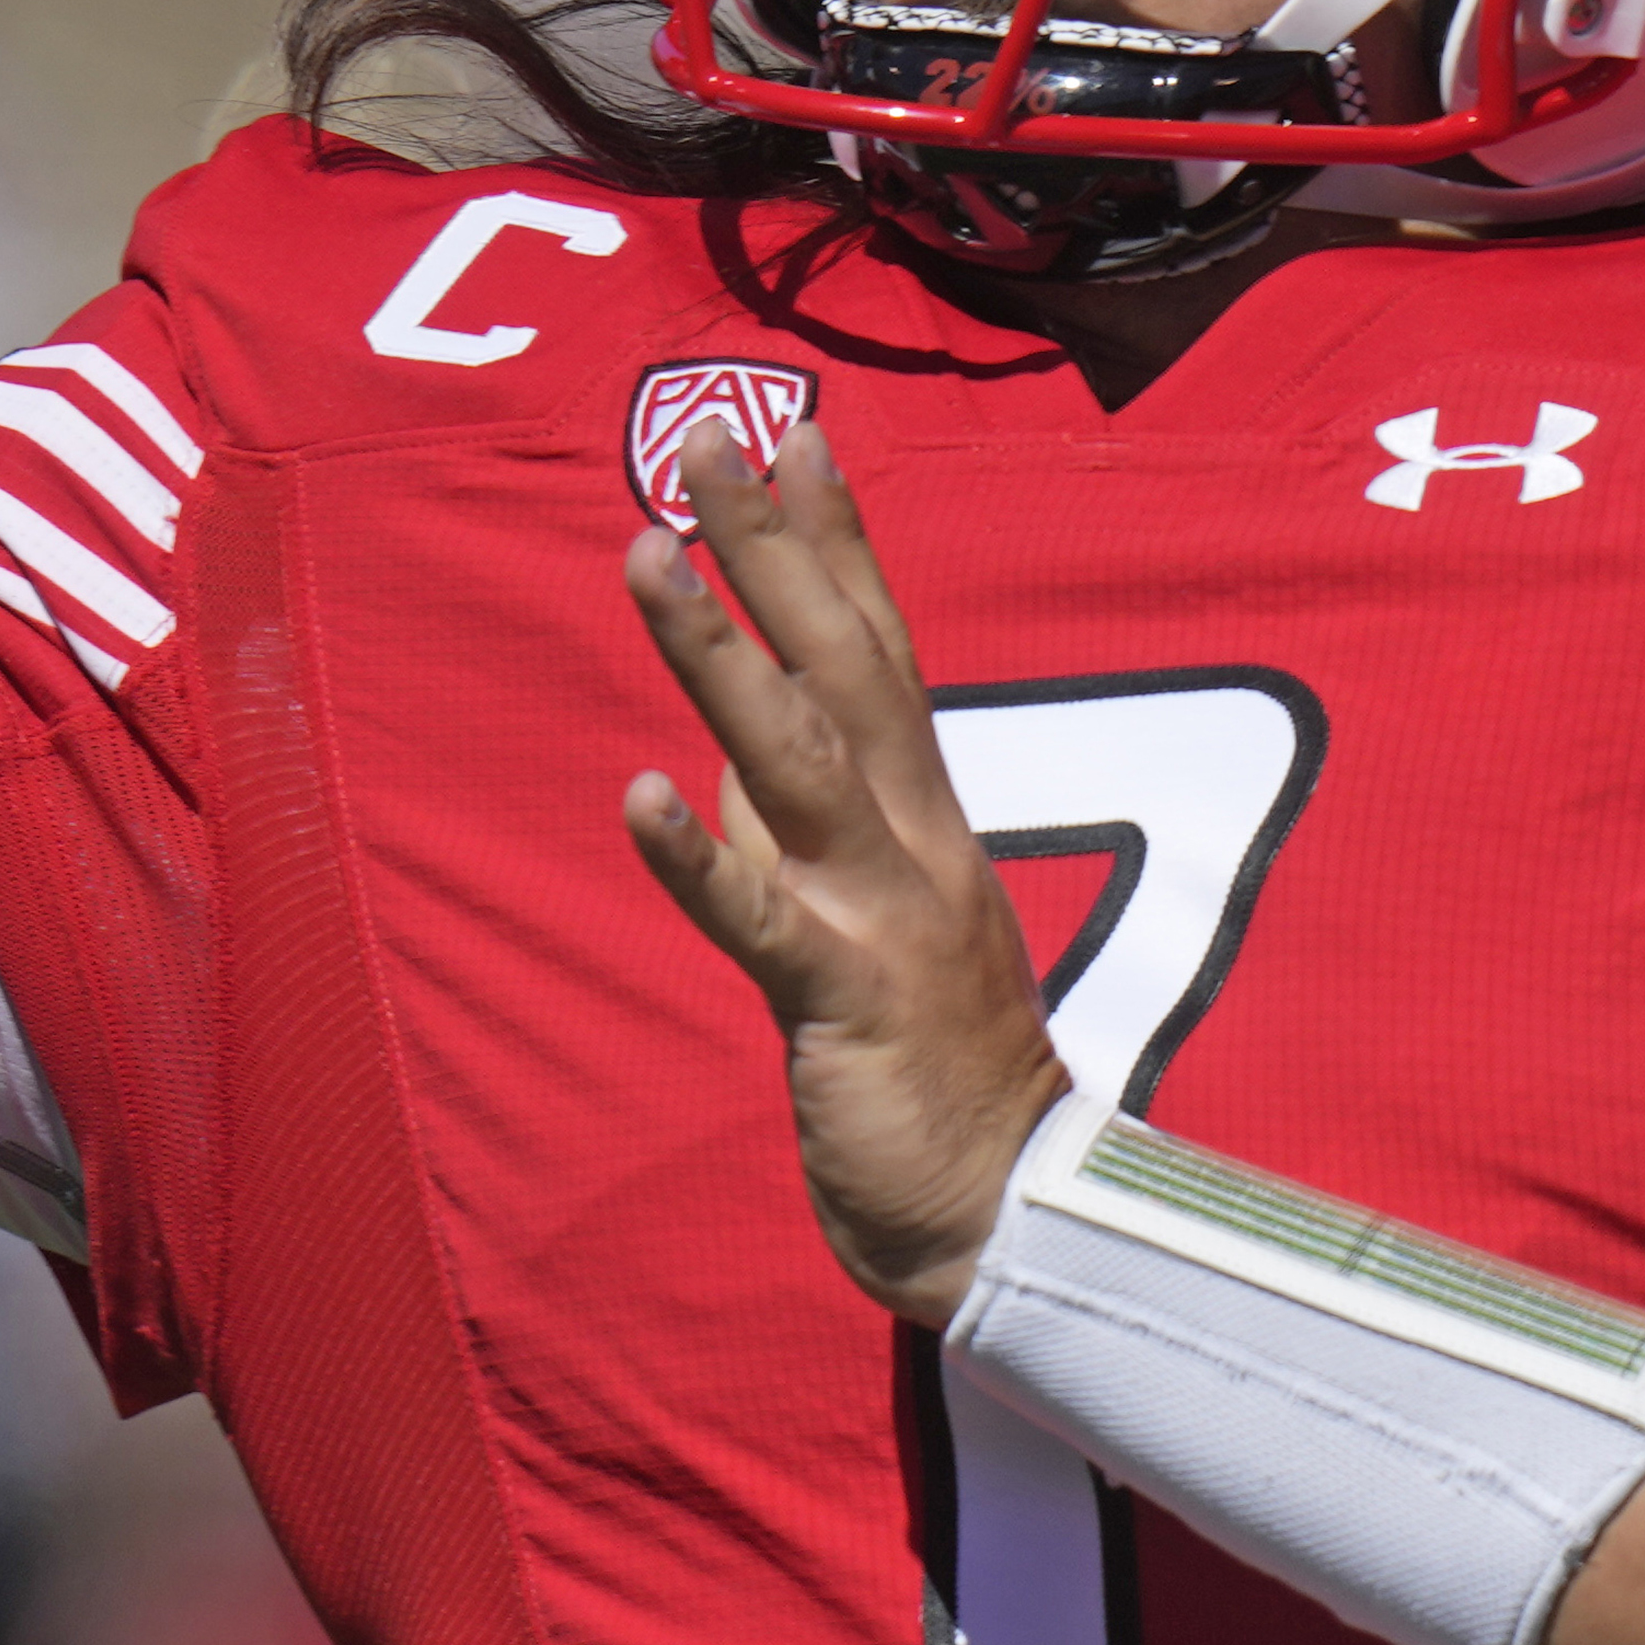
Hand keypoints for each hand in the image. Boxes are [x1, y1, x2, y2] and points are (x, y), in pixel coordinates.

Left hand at [619, 424, 1069, 1324]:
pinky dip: (698, 855)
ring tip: (649, 552)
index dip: (836, 537)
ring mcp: (884, 912)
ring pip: (796, 756)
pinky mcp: (843, 998)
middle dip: (774, 544)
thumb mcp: (877, 922)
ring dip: (719, 650)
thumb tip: (724, 754)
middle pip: (843, 661)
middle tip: (708, 437)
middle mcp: (914, 839)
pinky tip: (634, 793)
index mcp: (925, 816)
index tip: (796, 430)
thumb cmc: (939, 1070)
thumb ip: (809, 833)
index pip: (880, 644)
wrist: (1010, 1214)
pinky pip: (760, 919)